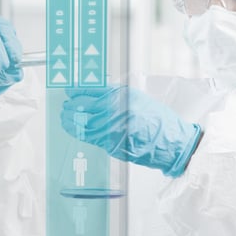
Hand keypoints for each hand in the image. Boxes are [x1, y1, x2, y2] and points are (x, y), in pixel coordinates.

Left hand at [60, 85, 201, 176]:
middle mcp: (115, 113)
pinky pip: (90, 137)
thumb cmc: (157, 120)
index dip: (76, 91)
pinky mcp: (112, 145)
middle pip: (83, 108)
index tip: (69, 91)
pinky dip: (78, 132)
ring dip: (70, 121)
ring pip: (83, 124)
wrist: (171, 142)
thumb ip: (114, 96)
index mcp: (122, 97)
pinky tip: (73, 129)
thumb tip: (91, 94)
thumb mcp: (136, 98)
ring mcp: (113, 130)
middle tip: (65, 105)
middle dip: (71, 107)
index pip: (91, 91)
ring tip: (64, 117)